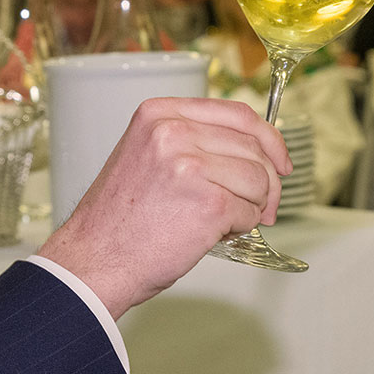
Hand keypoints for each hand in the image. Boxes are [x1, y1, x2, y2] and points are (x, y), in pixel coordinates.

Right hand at [38, 97, 292, 319]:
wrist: (94, 259)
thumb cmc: (120, 219)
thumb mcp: (146, 155)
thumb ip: (191, 141)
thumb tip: (254, 152)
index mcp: (158, 114)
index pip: (236, 113)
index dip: (268, 138)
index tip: (280, 161)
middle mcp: (173, 132)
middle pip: (253, 147)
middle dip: (267, 181)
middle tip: (260, 206)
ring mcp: (190, 165)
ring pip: (258, 179)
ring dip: (251, 207)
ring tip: (221, 222)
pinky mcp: (208, 202)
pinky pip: (249, 212)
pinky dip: (240, 228)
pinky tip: (212, 234)